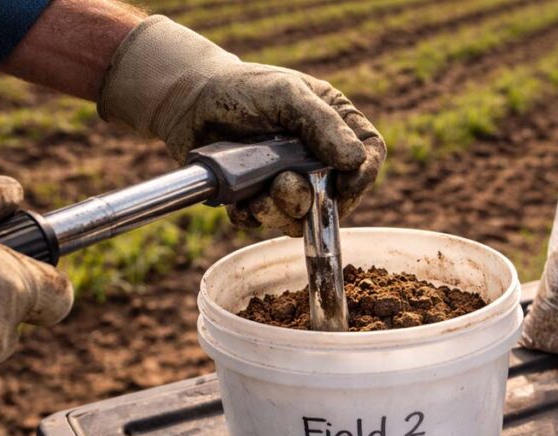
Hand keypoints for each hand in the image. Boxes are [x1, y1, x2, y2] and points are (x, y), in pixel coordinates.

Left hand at [98, 16, 385, 236]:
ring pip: (300, 217)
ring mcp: (288, 181)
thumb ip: (323, 124)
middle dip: (310, 199)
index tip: (343, 185)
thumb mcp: (286, 94)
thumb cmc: (242, 88)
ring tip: (255, 196)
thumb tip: (355, 161)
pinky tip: (239, 202)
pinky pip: (265, 224)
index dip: (362, 176)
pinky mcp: (259, 199)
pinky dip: (252, 217)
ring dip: (278, 212)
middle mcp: (316, 158)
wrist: (188, 102)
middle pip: (337, 197)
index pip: (369, 155)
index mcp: (334, 125)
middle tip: (283, 185)